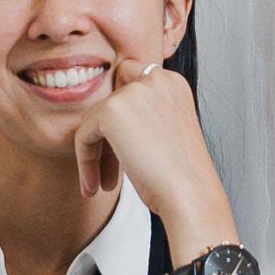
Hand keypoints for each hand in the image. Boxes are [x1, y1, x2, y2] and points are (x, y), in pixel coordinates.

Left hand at [70, 57, 230, 238]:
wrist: (190, 195)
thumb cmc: (183, 177)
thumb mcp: (167, 135)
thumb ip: (143, 118)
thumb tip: (107, 124)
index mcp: (173, 83)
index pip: (131, 81)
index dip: (122, 116)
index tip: (123, 150)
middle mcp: (156, 79)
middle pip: (112, 100)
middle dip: (108, 135)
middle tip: (112, 170)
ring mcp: (133, 91)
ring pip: (96, 119)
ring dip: (97, 153)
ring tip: (103, 185)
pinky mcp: (111, 110)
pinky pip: (84, 134)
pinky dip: (86, 161)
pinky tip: (95, 186)